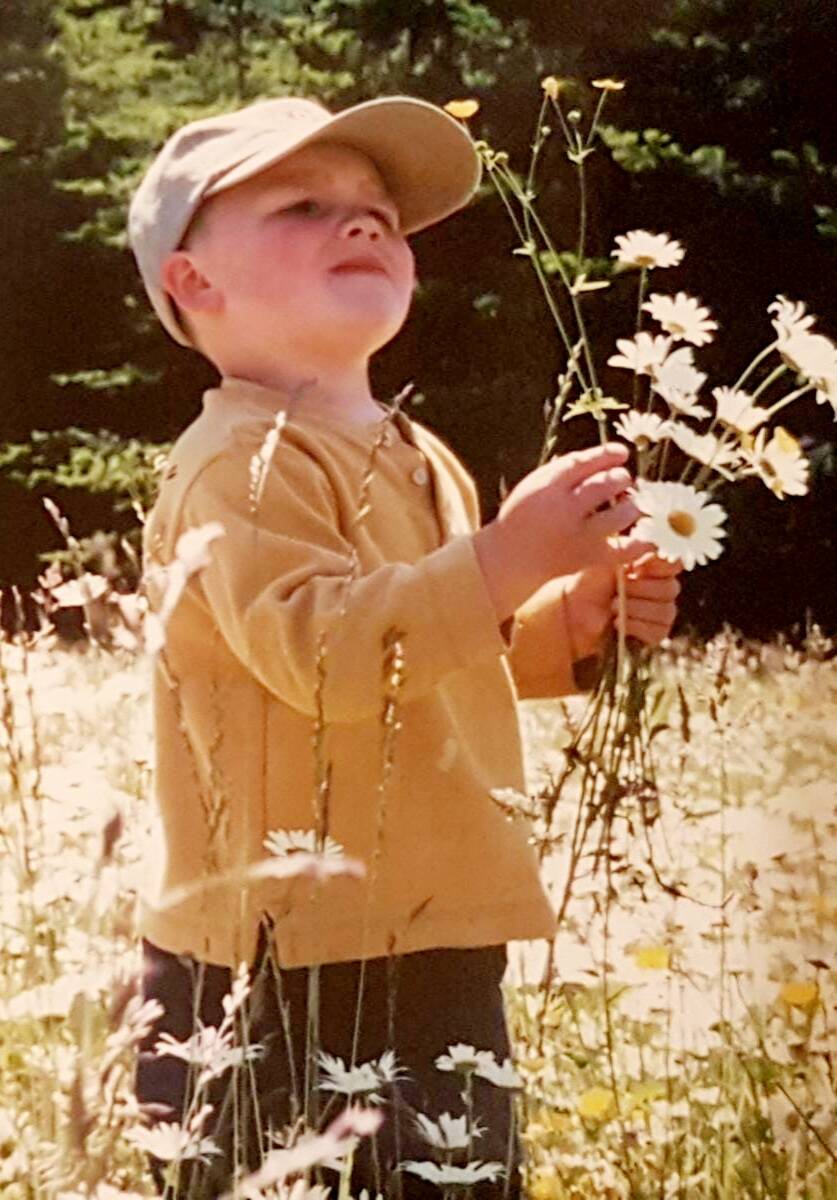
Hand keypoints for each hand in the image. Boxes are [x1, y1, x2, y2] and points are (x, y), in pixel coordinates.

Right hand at [474, 443, 654, 623]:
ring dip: (634, 505)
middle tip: (622, 481)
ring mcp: (579, 536)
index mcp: (546, 487)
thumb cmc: (526, 517)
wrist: (509, 560)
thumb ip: (566, 471)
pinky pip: (627, 549)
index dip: (608, 454)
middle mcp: (564, 510)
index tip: (622, 453)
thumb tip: (612, 456)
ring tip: (631, 504)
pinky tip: (646, 534)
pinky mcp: (590, 559)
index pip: (585, 462)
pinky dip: (642, 541)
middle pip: (607, 484)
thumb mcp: (535, 486)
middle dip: (621, 479)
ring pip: (623, 514)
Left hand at [564, 554, 681, 659]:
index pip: (674, 564)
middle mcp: (658, 589)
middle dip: (641, 589)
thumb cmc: (588, 583)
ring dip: (637, 609)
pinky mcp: (651, 633)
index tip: (640, 567)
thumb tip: (651, 545)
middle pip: (671, 589)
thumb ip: (628, 551)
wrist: (572, 613)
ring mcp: (657, 612)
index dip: (663, 565)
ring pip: (666, 611)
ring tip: (613, 608)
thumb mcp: (605, 560)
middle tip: (619, 589)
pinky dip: (637, 627)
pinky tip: (618, 623)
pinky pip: (658, 631)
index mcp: (650, 567)